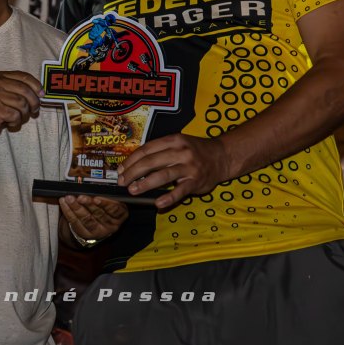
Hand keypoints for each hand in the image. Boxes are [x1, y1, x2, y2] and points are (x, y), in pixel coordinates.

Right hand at [0, 70, 41, 141]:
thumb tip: (41, 94)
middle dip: (34, 103)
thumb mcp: (3, 92)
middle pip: (26, 91)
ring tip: (17, 118)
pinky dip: (16, 122)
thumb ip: (19, 90)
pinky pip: (15, 116)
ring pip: (22, 104)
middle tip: (34, 111)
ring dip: (24, 115)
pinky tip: (9, 123)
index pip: (25, 77)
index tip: (42, 95)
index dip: (37, 86)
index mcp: (1, 76)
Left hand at [61, 194, 127, 241]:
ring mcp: (98, 231)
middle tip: (80, 196)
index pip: (115, 210)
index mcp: (120, 215)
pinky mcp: (85, 234)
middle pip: (99, 214)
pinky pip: (75, 222)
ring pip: (86, 219)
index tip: (96, 197)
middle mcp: (111, 225)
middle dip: (88, 204)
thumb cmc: (104, 206)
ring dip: (76, 207)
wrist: (96, 224)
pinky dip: (68, 211)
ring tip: (69, 198)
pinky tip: (64, 202)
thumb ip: (107, 192)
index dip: (106, 203)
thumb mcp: (111, 199)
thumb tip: (98, 180)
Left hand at [118, 133, 234, 209]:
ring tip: (133, 191)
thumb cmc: (195, 151)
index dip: (131, 160)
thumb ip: (160, 152)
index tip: (120, 170)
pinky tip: (158, 204)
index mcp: (173, 140)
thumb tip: (135, 165)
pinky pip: (180, 191)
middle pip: (151, 161)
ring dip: (145, 183)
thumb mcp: (178, 144)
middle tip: (122, 182)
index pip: (146, 149)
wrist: (222, 156)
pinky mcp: (196, 181)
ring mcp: (189, 167)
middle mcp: (180, 151)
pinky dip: (168, 198)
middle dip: (133, 172)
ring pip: (163, 175)